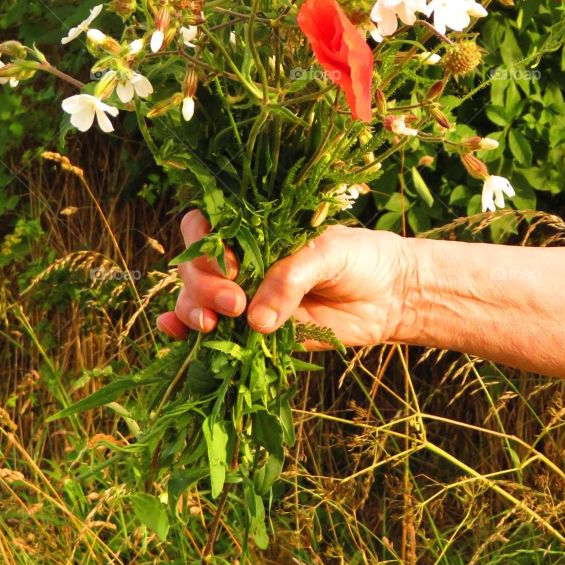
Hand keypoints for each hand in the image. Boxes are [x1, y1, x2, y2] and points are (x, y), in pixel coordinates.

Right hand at [156, 209, 413, 349]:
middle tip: (233, 302)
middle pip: (195, 268)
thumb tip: (255, 321)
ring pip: (196, 301)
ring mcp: (244, 299)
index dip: (204, 245)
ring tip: (211, 325)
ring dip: (192, 311)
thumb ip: (291, 278)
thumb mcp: (329, 252)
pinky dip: (186, 335)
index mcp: (256, 231)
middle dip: (203, 285)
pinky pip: (215, 336)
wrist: (391, 296)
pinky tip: (172, 334)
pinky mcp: (254, 334)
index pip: (208, 228)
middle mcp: (242, 262)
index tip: (227, 264)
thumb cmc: (361, 257)